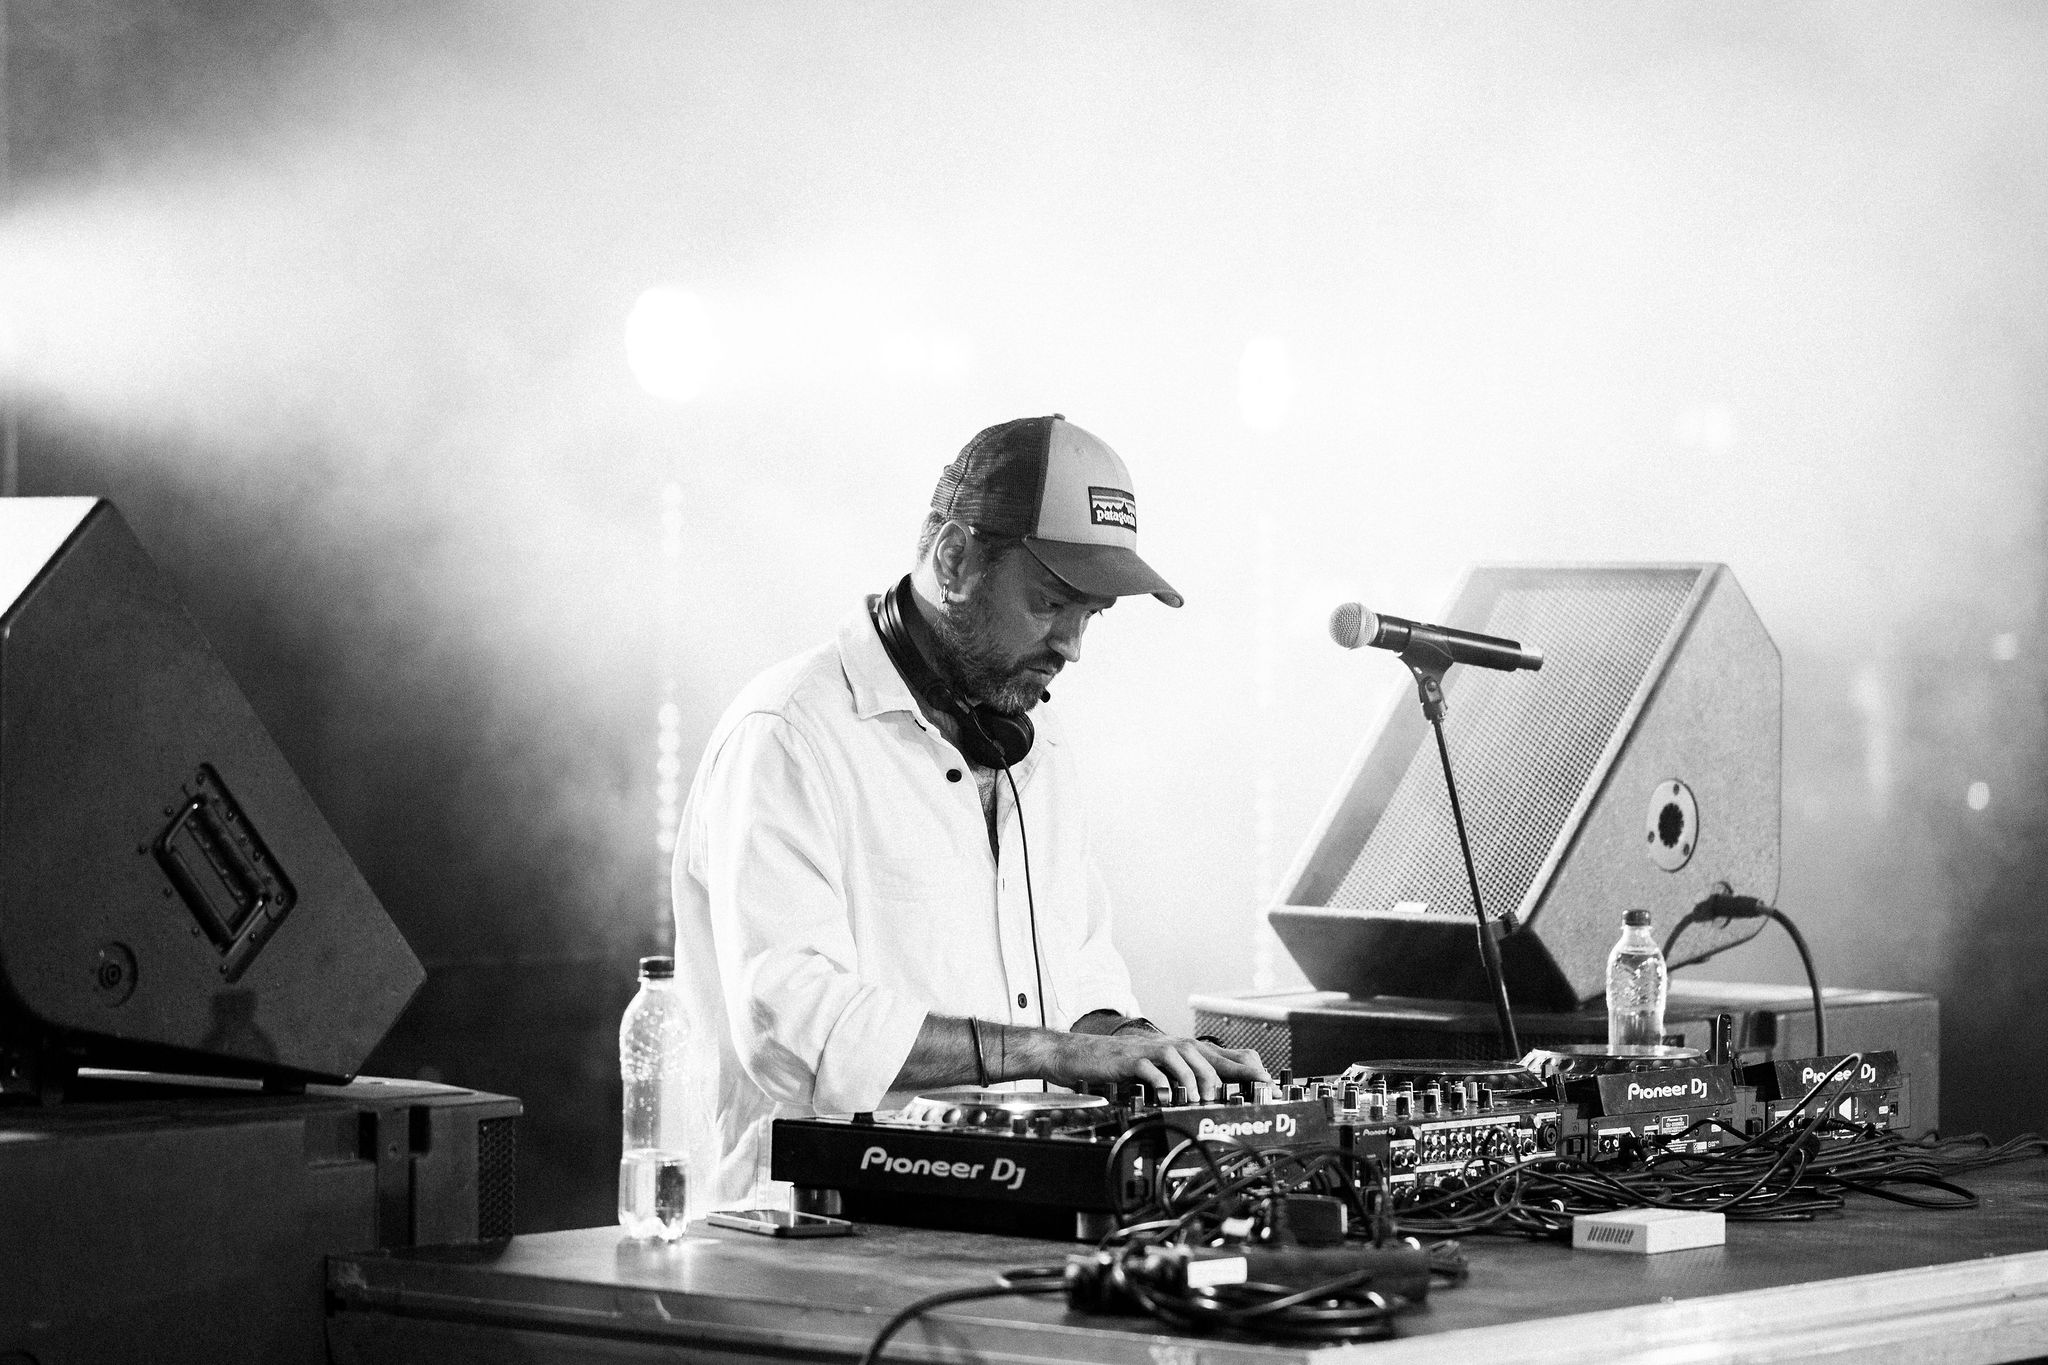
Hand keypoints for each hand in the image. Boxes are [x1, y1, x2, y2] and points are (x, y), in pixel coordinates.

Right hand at [1052, 1029, 1269, 1101]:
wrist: (1082, 1055)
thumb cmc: (1124, 1064)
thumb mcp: (1162, 1070)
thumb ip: (1188, 1079)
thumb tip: (1220, 1097)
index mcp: (1186, 1051)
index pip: (1231, 1055)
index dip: (1254, 1072)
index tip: (1272, 1091)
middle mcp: (1175, 1046)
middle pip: (1214, 1059)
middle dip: (1232, 1081)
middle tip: (1240, 1104)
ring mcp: (1155, 1050)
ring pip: (1188, 1061)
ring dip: (1197, 1084)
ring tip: (1199, 1102)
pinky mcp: (1134, 1059)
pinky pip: (1155, 1070)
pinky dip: (1164, 1086)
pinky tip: (1165, 1099)